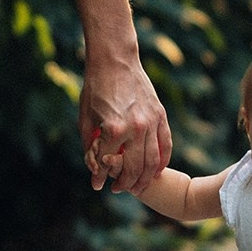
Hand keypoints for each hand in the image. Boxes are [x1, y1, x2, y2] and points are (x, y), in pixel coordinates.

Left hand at [80, 50, 168, 193]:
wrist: (114, 61)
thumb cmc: (95, 89)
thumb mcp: (85, 119)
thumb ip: (90, 147)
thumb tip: (95, 171)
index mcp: (113, 129)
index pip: (107, 163)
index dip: (100, 177)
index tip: (98, 185)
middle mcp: (135, 128)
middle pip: (133, 168)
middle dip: (125, 183)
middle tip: (118, 189)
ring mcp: (151, 122)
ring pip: (152, 162)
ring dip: (144, 178)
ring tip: (137, 187)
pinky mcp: (160, 115)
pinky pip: (165, 144)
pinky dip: (162, 161)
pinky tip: (156, 171)